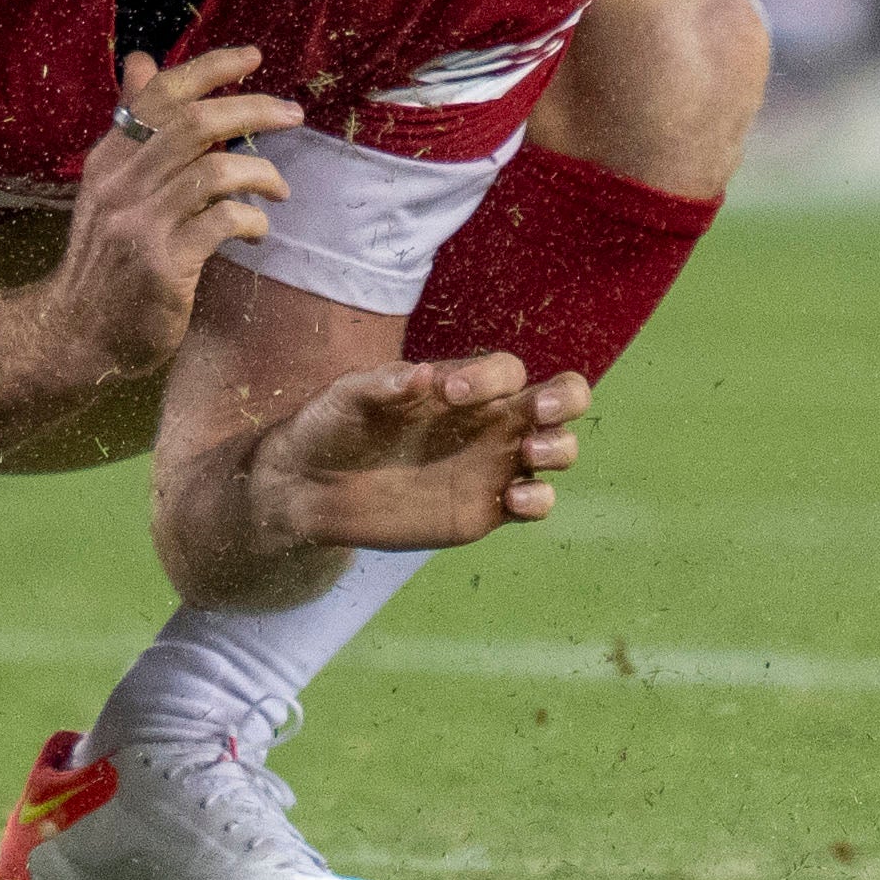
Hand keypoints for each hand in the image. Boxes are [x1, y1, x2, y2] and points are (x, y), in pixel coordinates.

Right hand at [59, 44, 295, 371]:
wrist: (75, 332)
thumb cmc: (103, 257)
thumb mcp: (108, 184)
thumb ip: (134, 128)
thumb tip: (143, 61)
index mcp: (109, 157)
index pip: (159, 94)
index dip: (210, 67)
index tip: (253, 57)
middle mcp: (120, 182)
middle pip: (195, 124)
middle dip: (253, 110)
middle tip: (293, 114)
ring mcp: (140, 223)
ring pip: (214, 171)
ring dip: (261, 174)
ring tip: (280, 189)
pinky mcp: (162, 264)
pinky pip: (221, 222)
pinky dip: (251, 220)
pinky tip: (257, 231)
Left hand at [245, 350, 589, 554]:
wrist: (314, 490)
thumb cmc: (332, 427)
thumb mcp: (347, 396)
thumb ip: (382, 383)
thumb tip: (423, 375)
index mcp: (462, 386)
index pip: (507, 369)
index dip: (489, 376)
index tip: (448, 395)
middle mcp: (489, 421)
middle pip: (560, 397)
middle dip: (565, 398)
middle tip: (538, 410)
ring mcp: (493, 465)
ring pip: (558, 449)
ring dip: (559, 447)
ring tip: (528, 454)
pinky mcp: (487, 509)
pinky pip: (535, 503)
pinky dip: (538, 501)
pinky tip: (511, 501)